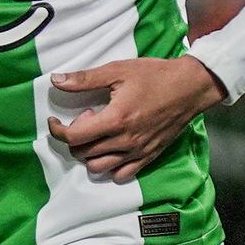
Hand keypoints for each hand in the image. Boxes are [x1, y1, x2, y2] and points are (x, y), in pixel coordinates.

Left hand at [47, 56, 226, 183]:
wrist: (189, 87)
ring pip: (98, 167)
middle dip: (75, 137)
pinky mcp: (148, 158)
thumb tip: (56, 80)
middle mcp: (124, 142)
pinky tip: (112, 148)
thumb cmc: (155, 76)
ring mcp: (137, 153)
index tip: (54, 120)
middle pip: (83, 154)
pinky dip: (110, 166)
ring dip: (89, 153)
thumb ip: (85, 79)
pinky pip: (121, 175)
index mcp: (115, 120)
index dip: (57, 130)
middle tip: (87, 116)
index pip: (74, 137)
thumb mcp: (118, 70)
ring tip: (99, 132)